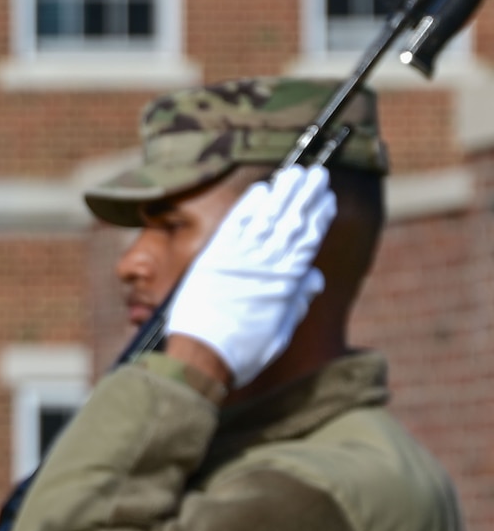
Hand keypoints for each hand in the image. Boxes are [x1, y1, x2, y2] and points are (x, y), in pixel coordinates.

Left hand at [168, 165, 335, 388]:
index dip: (319, 216)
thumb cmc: (243, 351)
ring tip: (293, 173)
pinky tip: (259, 190)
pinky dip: (248, 206)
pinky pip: (234, 225)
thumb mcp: (281, 330)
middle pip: (291, 222)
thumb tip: (313, 278)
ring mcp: (239, 259)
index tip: (327, 197)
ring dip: (281, 193)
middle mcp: (266, 265)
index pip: (309, 240)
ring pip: (266, 218)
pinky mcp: (214, 258)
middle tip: (316, 173)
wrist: (203, 357)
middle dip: (305, 196)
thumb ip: (297, 300)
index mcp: (286, 282)